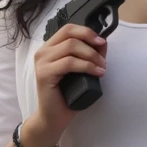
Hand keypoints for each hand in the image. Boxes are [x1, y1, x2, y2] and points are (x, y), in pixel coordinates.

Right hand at [25, 23, 107, 146]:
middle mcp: (43, 52)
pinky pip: (69, 62)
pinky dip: (87, 66)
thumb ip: (90, 55)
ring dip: (91, 56)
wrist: (54, 117)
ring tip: (102, 68)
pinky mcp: (44, 74)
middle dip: (91, 43)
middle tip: (103, 58)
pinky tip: (97, 73)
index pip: (68, 29)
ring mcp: (42, 62)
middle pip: (70, 35)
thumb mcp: (82, 71)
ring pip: (71, 47)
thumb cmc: (67, 95)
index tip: (101, 41)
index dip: (86, 31)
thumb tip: (103, 42)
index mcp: (50, 48)